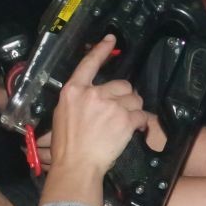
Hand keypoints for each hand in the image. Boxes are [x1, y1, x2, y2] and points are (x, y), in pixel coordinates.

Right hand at [46, 35, 150, 175]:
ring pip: (134, 99)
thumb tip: (93, 95)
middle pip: (121, 85)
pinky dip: (141, 123)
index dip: (101, 50)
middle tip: (119, 113)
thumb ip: (79, 100)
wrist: (76, 165)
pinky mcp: (125, 119)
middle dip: (124, 97)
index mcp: (73, 91)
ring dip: (134, 110)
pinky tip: (135, 130)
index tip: (111, 39)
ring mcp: (110, 106)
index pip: (89, 64)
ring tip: (124, 124)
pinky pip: (142, 116)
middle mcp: (93, 94)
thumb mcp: (63, 115)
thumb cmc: (67, 146)